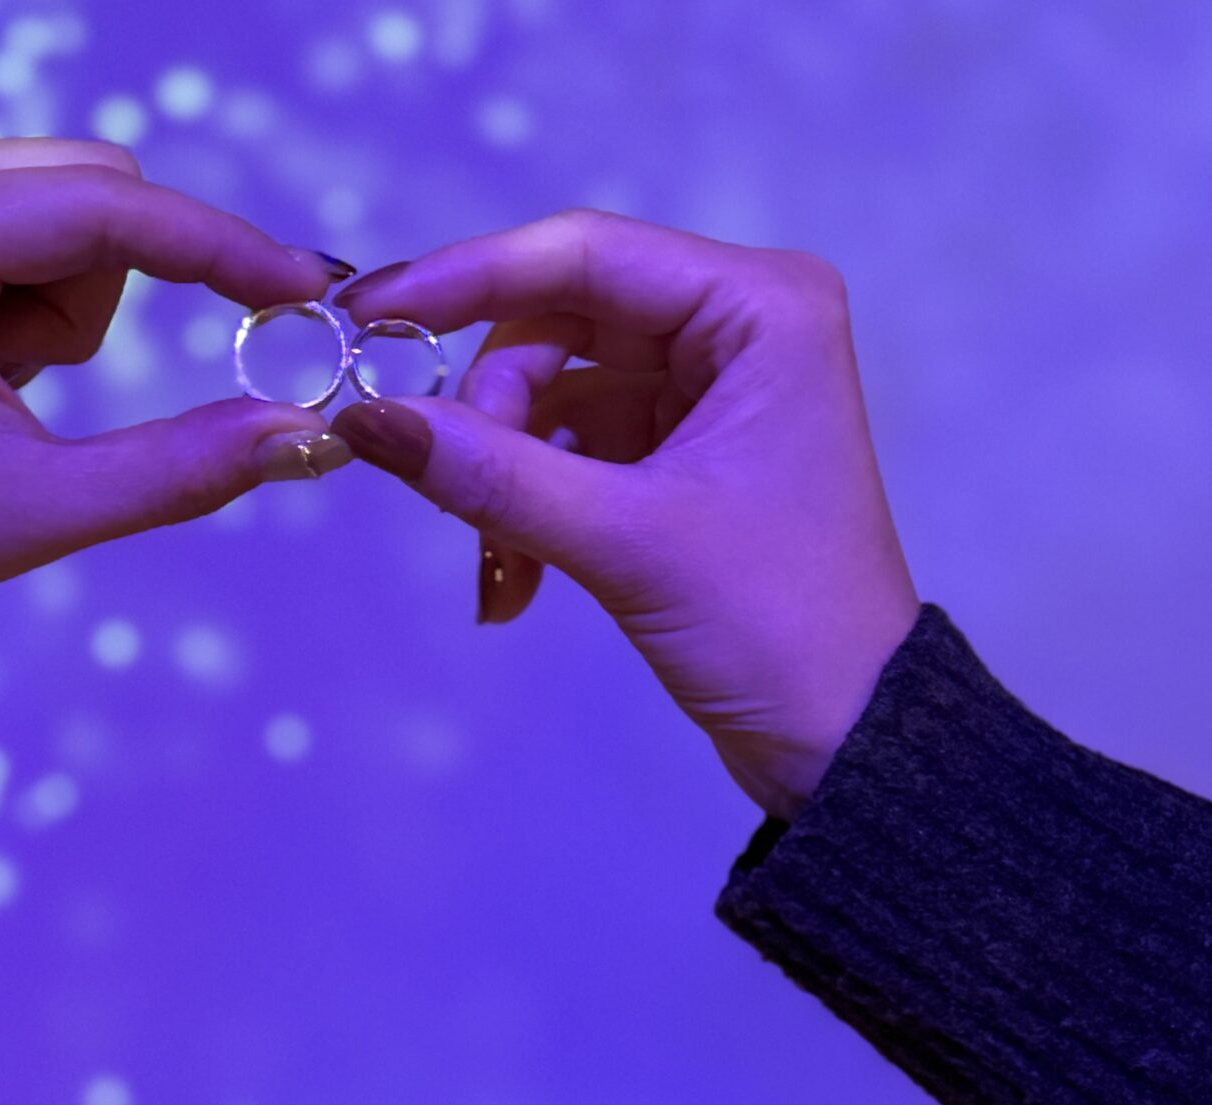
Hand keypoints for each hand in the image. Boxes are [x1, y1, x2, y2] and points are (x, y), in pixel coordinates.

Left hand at [0, 138, 347, 715]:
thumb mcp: (35, 515)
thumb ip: (178, 468)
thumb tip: (302, 433)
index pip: (103, 204)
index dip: (218, 249)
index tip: (307, 289)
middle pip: (88, 188)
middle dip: (102, 305)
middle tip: (32, 407)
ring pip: (59, 209)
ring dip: (62, 315)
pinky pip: (12, 227)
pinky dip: (24, 310)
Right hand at [336, 213, 921, 821]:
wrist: (845, 740)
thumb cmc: (774, 626)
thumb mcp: (625, 543)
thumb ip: (491, 474)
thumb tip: (366, 420)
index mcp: (759, 307)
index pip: (582, 256)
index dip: (463, 280)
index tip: (367, 318)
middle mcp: (738, 327)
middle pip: (559, 323)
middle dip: (494, 410)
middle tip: (457, 494)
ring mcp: (709, 393)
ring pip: (556, 392)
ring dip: (505, 473)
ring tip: (497, 561)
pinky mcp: (682, 457)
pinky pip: (573, 451)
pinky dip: (531, 508)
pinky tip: (513, 584)